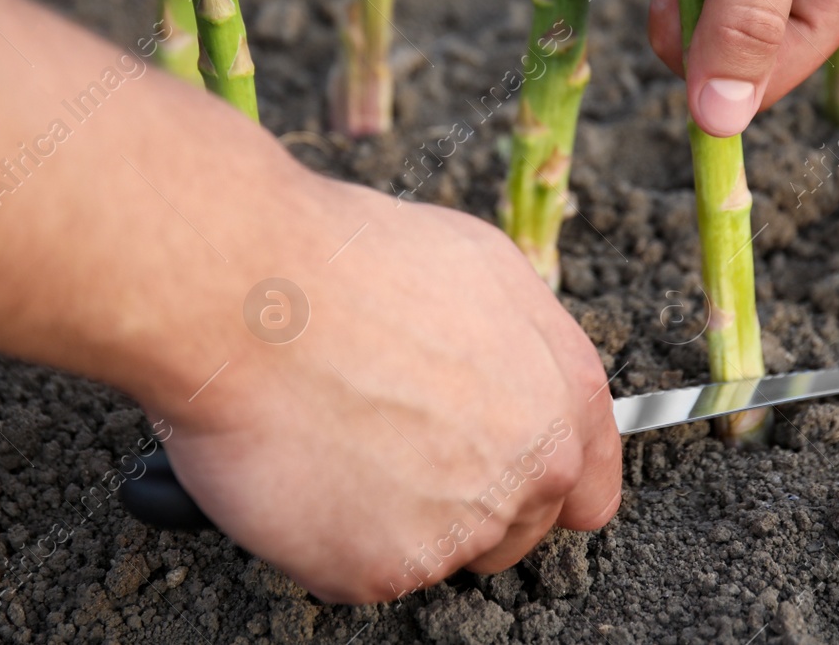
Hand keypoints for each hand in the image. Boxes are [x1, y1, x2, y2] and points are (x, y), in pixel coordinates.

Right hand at [138, 173, 621, 603]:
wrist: (251, 297)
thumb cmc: (350, 266)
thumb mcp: (479, 264)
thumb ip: (522, 342)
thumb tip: (514, 376)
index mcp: (559, 400)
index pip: (586, 483)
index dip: (541, 480)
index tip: (511, 480)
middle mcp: (526, 473)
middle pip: (512, 530)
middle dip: (462, 500)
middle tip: (393, 440)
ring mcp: (456, 531)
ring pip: (436, 552)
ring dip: (394, 516)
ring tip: (339, 435)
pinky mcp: (382, 570)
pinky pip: (359, 574)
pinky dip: (327, 538)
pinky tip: (304, 468)